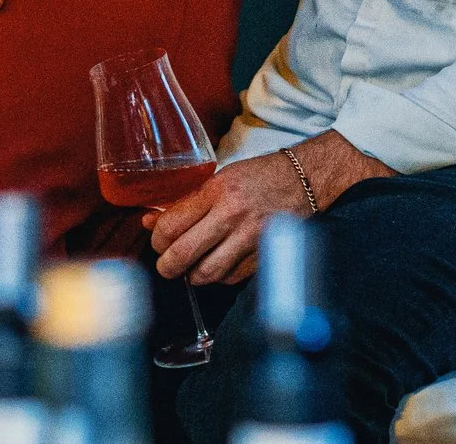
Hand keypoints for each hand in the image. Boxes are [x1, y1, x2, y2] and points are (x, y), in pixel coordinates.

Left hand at [146, 131, 393, 284]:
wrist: (305, 180)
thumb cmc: (259, 177)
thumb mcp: (220, 178)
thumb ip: (186, 201)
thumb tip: (150, 221)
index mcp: (217, 190)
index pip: (171, 225)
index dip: (157, 239)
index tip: (159, 241)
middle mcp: (232, 215)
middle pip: (182, 254)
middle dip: (166, 265)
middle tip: (166, 264)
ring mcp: (249, 238)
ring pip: (204, 274)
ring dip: (191, 275)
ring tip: (190, 268)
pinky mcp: (263, 256)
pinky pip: (228, 278)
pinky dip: (217, 277)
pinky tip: (217, 265)